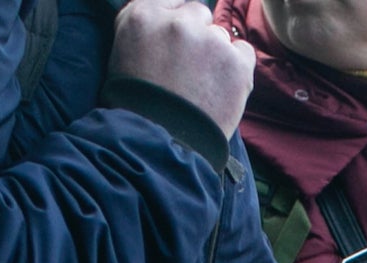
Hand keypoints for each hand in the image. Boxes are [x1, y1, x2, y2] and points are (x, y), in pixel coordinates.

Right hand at [112, 0, 253, 140]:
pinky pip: (244, 51)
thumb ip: (146, 24)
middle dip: (195, 35)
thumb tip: (170, 11)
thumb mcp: (122, 52)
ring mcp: (209, 40)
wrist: (160, 144)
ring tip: (201, 87)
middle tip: (188, 69)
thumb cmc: (137, 105)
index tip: (177, 39)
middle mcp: (177, 21)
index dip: (175, 20)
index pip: (171, 0)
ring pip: (220, 35)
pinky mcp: (236, 62)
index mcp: (142, 15)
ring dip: (214, 55)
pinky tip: (222, 89)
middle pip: (198, 13)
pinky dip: (237, 67)